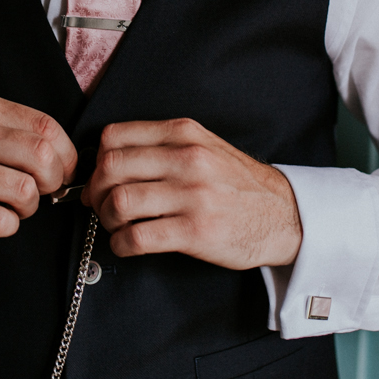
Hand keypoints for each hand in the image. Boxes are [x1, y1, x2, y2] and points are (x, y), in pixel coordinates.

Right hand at [0, 92, 77, 238]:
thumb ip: (10, 129)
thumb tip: (64, 156)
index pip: (45, 126)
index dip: (67, 154)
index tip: (65, 170)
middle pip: (42, 156)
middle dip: (54, 181)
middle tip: (43, 191)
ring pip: (26, 191)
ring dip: (30, 207)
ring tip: (14, 206)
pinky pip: (1, 221)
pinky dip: (8, 225)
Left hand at [83, 118, 301, 268]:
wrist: (283, 215)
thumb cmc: (237, 184)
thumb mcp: (204, 147)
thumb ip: (161, 146)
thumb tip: (108, 161)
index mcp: (184, 134)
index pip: (115, 137)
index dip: (97, 161)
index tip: (100, 178)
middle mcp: (187, 159)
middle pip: (111, 168)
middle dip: (95, 191)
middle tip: (100, 205)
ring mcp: (192, 196)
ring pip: (120, 202)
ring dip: (107, 219)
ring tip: (117, 226)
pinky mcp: (196, 231)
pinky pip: (137, 237)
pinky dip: (121, 244)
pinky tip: (127, 244)